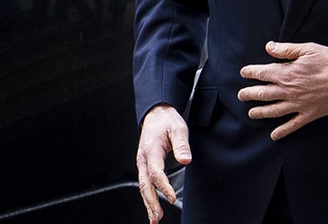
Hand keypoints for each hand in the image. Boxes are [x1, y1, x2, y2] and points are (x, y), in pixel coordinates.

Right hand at [135, 104, 190, 223]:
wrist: (156, 114)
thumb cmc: (167, 121)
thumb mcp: (178, 128)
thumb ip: (182, 145)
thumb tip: (185, 160)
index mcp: (151, 149)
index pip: (155, 172)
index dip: (163, 186)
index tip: (171, 198)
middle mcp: (143, 158)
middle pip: (145, 184)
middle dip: (151, 201)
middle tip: (157, 217)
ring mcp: (143, 162)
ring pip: (143, 186)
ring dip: (148, 203)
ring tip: (154, 219)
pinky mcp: (145, 165)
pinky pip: (145, 183)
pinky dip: (148, 197)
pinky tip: (152, 208)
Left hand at [238, 41, 327, 140]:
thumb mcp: (307, 49)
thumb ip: (286, 49)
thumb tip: (268, 47)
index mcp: (286, 73)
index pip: (262, 73)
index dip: (250, 73)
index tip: (243, 73)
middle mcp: (289, 91)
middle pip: (263, 94)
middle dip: (249, 94)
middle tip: (240, 95)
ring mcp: (298, 104)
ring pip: (273, 111)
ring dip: (260, 112)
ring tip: (251, 114)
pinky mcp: (309, 114)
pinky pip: (292, 125)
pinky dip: (282, 131)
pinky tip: (274, 135)